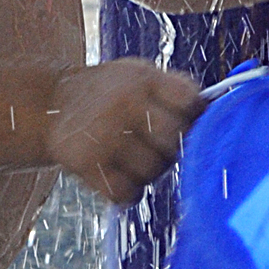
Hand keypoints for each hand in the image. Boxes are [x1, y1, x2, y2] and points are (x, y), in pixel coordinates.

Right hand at [47, 60, 203, 206]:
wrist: (50, 105)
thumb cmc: (109, 93)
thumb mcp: (138, 75)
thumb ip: (174, 91)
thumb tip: (218, 112)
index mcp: (142, 78)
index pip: (190, 102)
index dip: (193, 117)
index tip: (185, 121)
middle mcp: (123, 103)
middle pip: (175, 141)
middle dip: (170, 148)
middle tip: (154, 144)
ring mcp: (104, 134)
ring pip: (152, 171)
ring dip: (148, 172)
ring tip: (131, 157)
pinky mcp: (85, 162)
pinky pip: (125, 193)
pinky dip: (126, 191)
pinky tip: (117, 174)